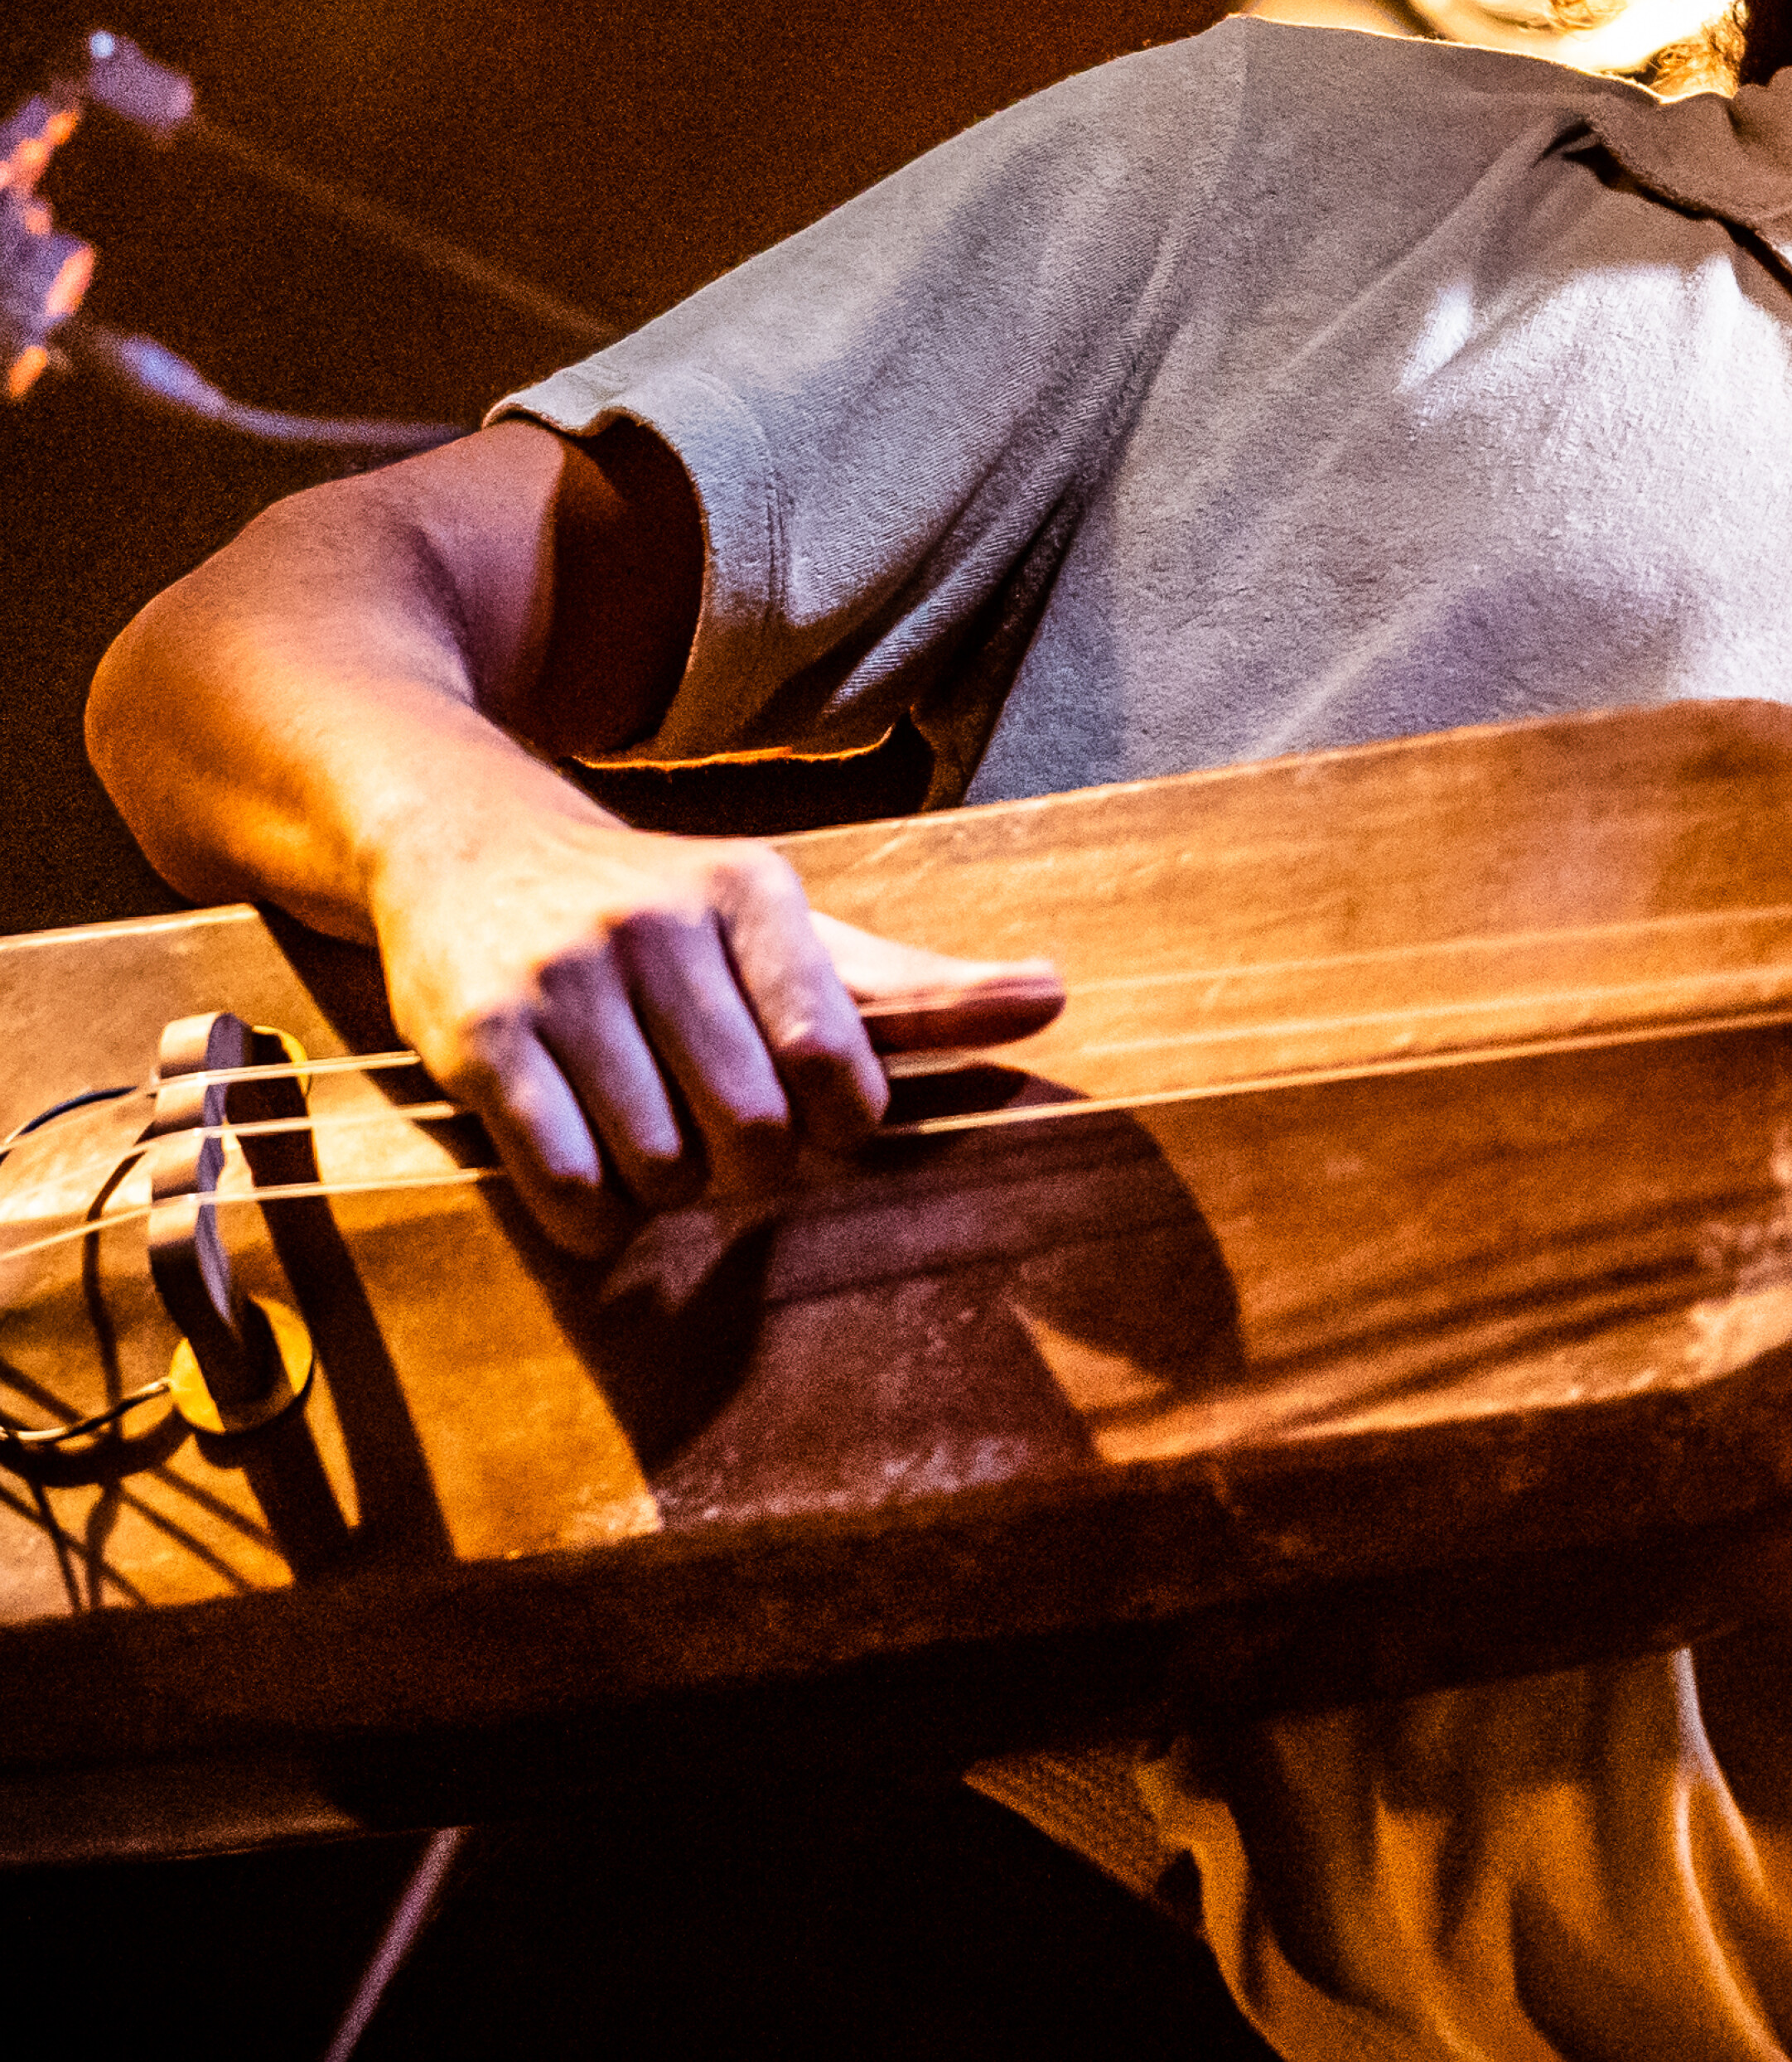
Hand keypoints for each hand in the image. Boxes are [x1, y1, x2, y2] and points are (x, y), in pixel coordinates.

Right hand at [370, 798, 1061, 1251]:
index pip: (836, 1057)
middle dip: (750, 1163)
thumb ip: (914, 981)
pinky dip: (592, 1217)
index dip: (842, 1121)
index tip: (822, 1114)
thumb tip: (1056, 995)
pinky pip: (565, 1182)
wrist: (464, 844)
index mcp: (754, 891)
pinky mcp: (478, 1037)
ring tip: (648, 1135)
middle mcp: (657, 923)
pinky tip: (592, 1180)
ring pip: (659, 1165)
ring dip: (666, 1188)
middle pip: (752, 1127)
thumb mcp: (786, 924)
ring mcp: (562, 979)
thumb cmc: (661, 911)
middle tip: (722, 1133)